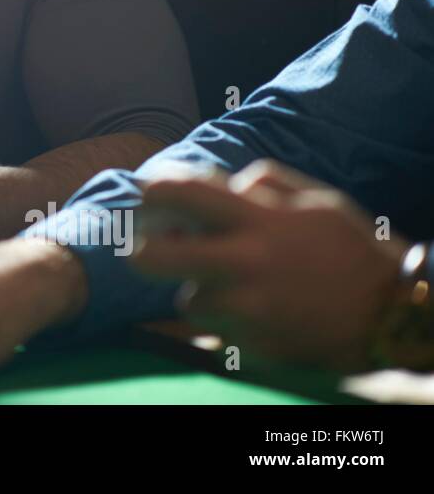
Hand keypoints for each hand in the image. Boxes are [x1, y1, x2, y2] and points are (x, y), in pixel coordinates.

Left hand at [132, 159, 404, 369]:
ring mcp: (245, 312)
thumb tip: (222, 181)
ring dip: (201, 291)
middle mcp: (244, 266)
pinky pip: (218, 332)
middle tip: (148, 249)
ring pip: (188, 301)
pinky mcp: (251, 348)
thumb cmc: (351, 250)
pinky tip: (260, 313)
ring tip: (239, 287)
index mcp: (257, 223)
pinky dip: (229, 322)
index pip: (181, 195)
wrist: (389, 316)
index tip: (147, 194)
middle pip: (152, 259)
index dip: (153, 190)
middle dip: (140, 251)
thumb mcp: (315, 199)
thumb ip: (262, 183)